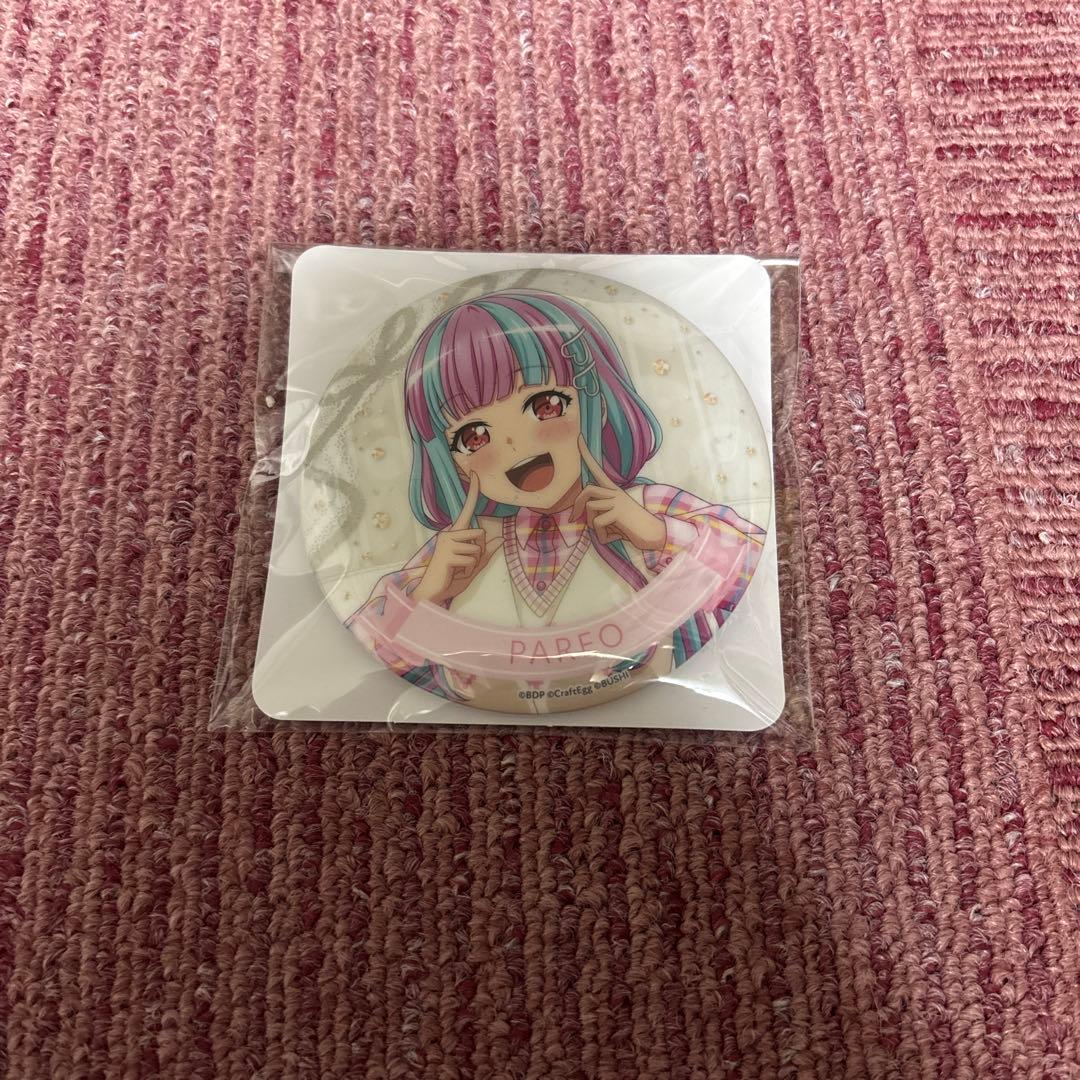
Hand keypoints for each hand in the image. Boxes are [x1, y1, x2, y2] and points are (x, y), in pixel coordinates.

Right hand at [413, 472, 502, 604]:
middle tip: (462, 565)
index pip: (466, 510)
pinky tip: (454, 572)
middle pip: (481, 535)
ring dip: (472, 564)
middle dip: (479, 553)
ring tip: (457, 569)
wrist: (433, 593)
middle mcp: (449, 533)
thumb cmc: (451, 578)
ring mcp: (447, 542)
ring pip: (478, 548)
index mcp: (455, 533)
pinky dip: (468, 570)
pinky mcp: (447, 553)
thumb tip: (501, 538)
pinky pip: (472, 560)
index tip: (475, 473)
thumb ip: (486, 553)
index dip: (472, 493)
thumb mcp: (473, 566)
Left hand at [572, 435, 665, 550]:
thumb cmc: (632, 527)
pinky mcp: (618, 512)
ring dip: (593, 526)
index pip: (598, 470)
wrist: (653, 535)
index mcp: (614, 491)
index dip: (588, 455)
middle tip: (572, 519)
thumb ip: (599, 512)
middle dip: (577, 505)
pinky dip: (602, 536)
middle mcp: (615, 493)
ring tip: (607, 532)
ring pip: (591, 509)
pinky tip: (613, 538)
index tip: (580, 438)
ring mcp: (617, 501)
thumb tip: (580, 516)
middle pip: (588, 490)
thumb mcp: (614, 516)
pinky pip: (597, 523)